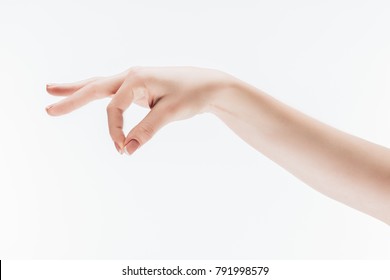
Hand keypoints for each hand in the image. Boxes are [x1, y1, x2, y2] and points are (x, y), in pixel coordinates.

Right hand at [46, 67, 232, 154]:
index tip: (124, 149)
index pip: (113, 108)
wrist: (209, 85)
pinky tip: (86, 93)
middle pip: (95, 87)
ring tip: (52, 89)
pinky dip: (97, 94)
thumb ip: (148, 129)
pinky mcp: (139, 88)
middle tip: (48, 106)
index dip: (115, 131)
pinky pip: (112, 92)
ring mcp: (134, 81)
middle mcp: (132, 76)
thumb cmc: (193, 93)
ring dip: (78, 90)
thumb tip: (128, 149)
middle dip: (71, 97)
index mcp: (137, 78)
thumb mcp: (170, 112)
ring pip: (100, 85)